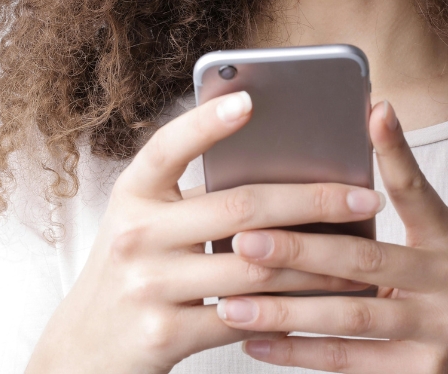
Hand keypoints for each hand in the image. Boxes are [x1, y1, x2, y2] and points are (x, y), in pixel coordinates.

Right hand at [24, 90, 383, 373]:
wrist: (85, 348)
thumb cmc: (134, 265)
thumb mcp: (146, 217)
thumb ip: (193, 193)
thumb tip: (281, 164)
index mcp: (133, 192)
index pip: (169, 146)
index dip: (207, 123)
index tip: (250, 99)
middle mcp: (137, 234)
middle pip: (240, 209)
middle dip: (312, 201)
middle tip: (363, 196)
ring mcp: (149, 287)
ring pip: (255, 268)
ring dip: (317, 262)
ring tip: (360, 251)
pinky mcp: (165, 334)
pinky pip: (246, 318)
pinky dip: (291, 309)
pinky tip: (324, 299)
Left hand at [217, 100, 447, 373]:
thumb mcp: (444, 239)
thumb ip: (405, 200)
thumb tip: (368, 127)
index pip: (416, 189)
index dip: (396, 149)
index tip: (374, 110)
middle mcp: (447, 283)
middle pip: (364, 262)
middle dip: (300, 249)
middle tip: (246, 238)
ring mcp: (434, 334)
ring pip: (348, 320)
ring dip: (285, 312)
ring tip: (233, 302)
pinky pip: (347, 364)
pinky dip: (298, 354)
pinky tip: (256, 343)